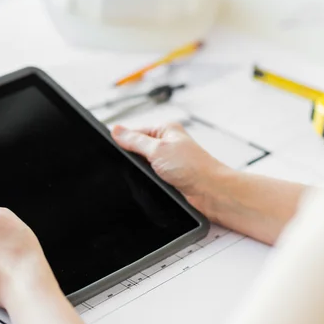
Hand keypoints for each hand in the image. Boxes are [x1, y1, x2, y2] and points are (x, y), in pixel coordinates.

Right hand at [111, 122, 230, 216]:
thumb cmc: (194, 168)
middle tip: (134, 165)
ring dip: (141, 173)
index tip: (112, 148)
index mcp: (165, 130)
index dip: (122, 140)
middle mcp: (166, 145)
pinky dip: (147, 182)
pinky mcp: (168, 179)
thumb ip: (134, 140)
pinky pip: (149, 179)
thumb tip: (116, 130)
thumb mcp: (158, 149)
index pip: (134, 132)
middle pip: (136, 150)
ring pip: (142, 166)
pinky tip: (150, 185)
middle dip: (132, 159)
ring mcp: (167, 162)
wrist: (210, 193)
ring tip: (148, 176)